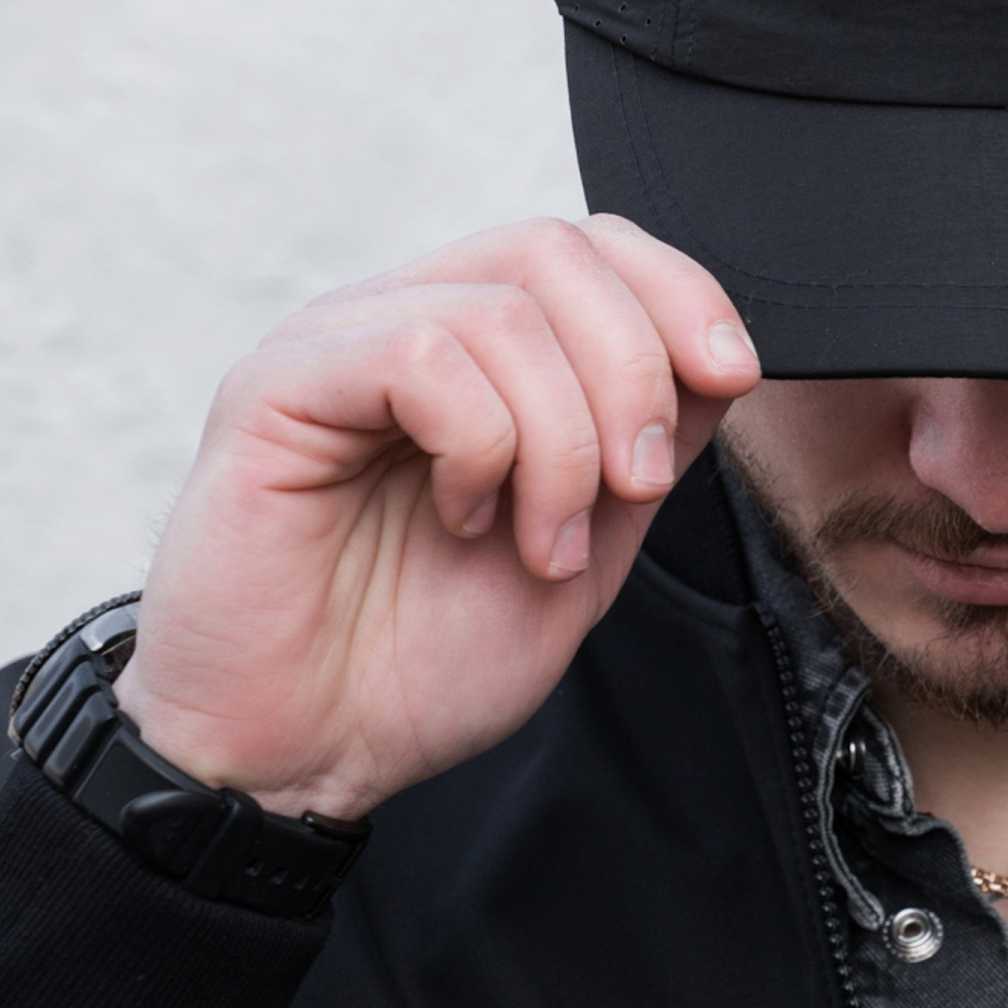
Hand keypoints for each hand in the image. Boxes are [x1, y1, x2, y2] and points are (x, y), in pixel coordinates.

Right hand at [112, 217, 758, 819]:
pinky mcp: (275, 387)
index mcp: (474, 358)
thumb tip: (717, 363)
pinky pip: (418, 354)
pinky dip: (479, 444)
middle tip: (634, 487)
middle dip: (634, 369)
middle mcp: (400, 327)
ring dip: (562, 437)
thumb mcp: (583, 554)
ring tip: (542, 540)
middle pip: (555, 252)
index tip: (732, 374)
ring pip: (501, 308)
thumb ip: (640, 454)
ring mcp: (334, 348)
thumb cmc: (414, 666)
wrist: (302, 758)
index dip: (677, 292)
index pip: (589, 248)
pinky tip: (465, 517)